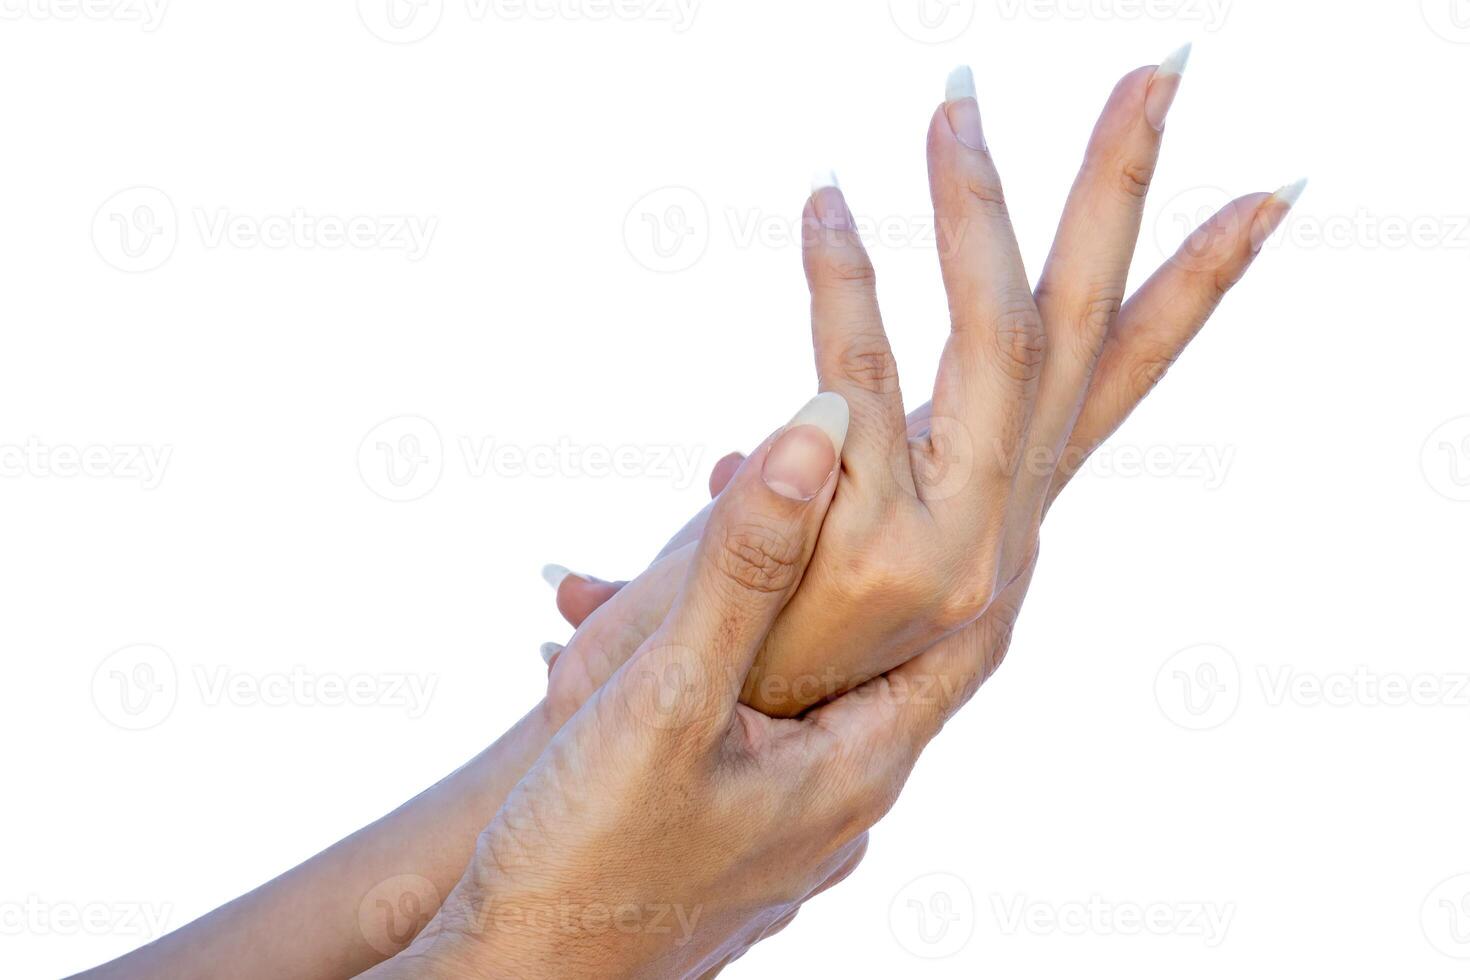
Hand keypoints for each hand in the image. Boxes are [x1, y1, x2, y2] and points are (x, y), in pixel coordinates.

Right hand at [373, 392, 1032, 979]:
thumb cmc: (584, 859)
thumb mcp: (665, 698)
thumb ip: (744, 569)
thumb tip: (823, 429)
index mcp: (857, 767)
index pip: (976, 635)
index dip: (1001, 541)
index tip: (1011, 463)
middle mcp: (842, 806)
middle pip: (905, 663)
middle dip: (904, 567)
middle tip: (907, 483)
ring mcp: (787, 836)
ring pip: (830, 699)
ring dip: (821, 616)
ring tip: (797, 542)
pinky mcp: (729, 848)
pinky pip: (775, 737)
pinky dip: (765, 668)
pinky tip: (710, 647)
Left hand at [550, 53, 1299, 717]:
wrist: (699, 769)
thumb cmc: (753, 644)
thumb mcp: (806, 554)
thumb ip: (799, 493)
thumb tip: (760, 443)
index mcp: (1004, 507)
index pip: (1119, 378)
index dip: (1193, 287)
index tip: (1260, 196)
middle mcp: (1002, 525)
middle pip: (1088, 333)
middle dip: (1124, 196)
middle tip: (1168, 67)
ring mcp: (953, 544)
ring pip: (1000, 339)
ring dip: (980, 207)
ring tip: (960, 96)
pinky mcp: (875, 550)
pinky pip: (855, 378)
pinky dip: (842, 282)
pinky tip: (825, 200)